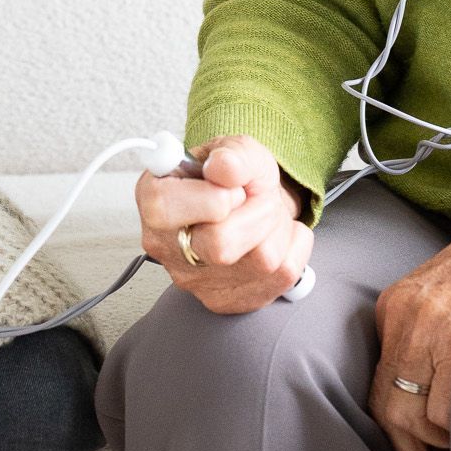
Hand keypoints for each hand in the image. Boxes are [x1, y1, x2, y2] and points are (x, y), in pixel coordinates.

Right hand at [134, 134, 312, 313]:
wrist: (253, 204)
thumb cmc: (235, 178)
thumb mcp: (236, 150)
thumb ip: (232, 154)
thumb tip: (223, 167)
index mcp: (154, 200)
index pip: (166, 208)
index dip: (213, 195)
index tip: (231, 188)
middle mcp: (165, 247)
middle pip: (220, 245)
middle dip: (258, 210)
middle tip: (256, 197)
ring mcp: (194, 281)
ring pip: (261, 260)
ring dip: (278, 226)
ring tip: (265, 214)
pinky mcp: (227, 300)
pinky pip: (284, 274)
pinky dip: (295, 245)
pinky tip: (276, 234)